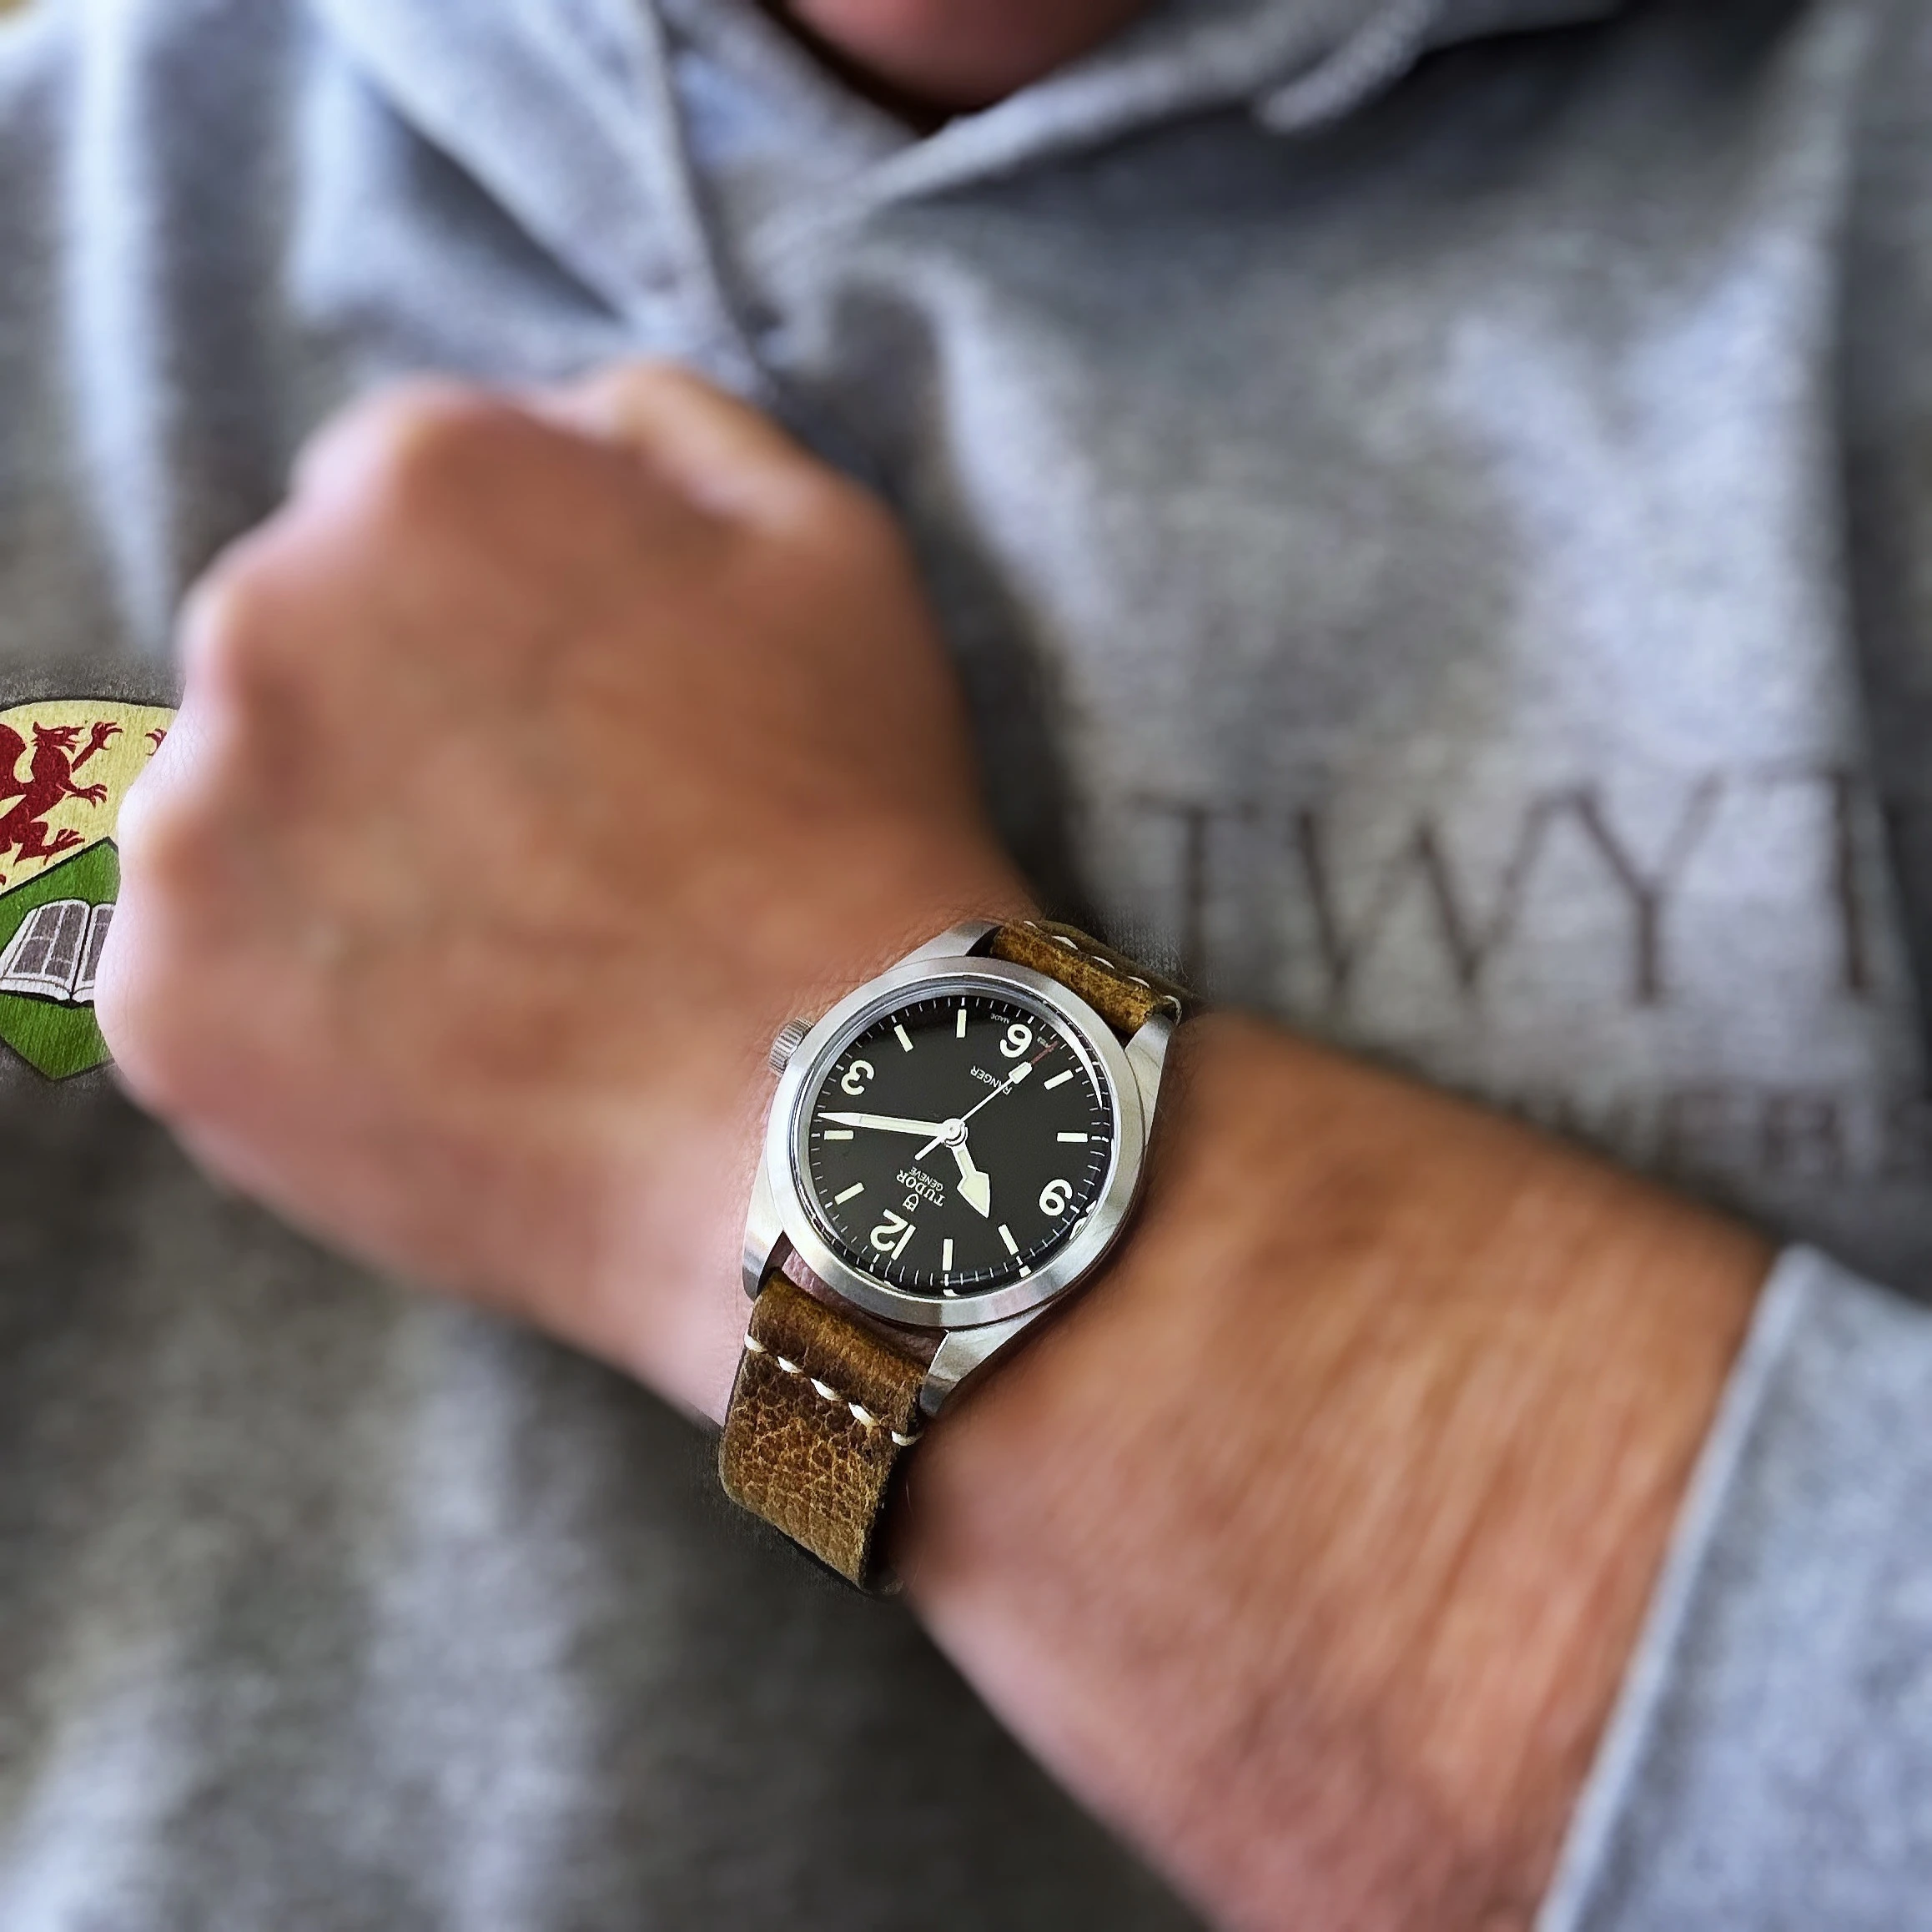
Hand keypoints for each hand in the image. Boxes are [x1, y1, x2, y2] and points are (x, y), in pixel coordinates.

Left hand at [97, 363, 1031, 1417]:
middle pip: (299, 650)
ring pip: (241, 814)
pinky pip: (215, 976)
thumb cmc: (849, 822)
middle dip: (405, 722)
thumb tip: (558, 418)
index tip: (585, 720)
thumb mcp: (827, 543)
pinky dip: (303, 1007)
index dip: (505, 616)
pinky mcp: (163, 1006)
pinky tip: (447, 1043)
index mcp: (422, 479)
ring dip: (340, 860)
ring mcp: (193, 823)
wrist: (822, 1117)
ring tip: (504, 958)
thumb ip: (660, 429)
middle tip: (551, 848)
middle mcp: (260, 617)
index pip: (401, 507)